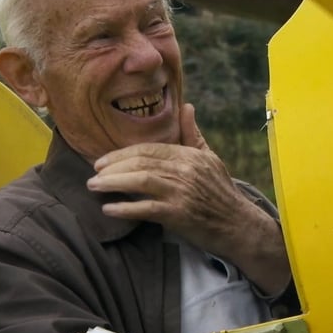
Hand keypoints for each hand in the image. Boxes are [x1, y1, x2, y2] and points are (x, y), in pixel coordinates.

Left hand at [86, 103, 290, 293]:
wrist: (238, 225)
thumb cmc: (221, 192)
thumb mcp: (209, 158)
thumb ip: (192, 135)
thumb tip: (187, 107)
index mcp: (189, 155)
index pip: (149, 148)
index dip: (122, 153)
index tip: (102, 161)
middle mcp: (185, 170)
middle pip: (141, 162)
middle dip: (113, 167)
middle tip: (94, 174)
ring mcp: (182, 192)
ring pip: (140, 181)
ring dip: (113, 183)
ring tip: (94, 187)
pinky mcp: (179, 214)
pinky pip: (146, 208)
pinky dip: (125, 208)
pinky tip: (108, 209)